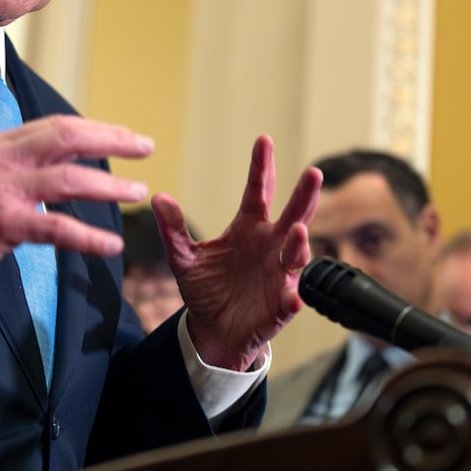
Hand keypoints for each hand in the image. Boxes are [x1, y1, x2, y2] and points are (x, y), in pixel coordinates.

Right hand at [0, 115, 151, 293]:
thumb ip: (19, 163)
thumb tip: (61, 161)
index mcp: (0, 143)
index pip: (57, 126)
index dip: (97, 129)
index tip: (127, 136)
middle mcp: (2, 159)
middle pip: (67, 138)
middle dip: (112, 140)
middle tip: (145, 148)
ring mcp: (3, 190)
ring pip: (68, 179)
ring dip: (109, 185)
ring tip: (137, 190)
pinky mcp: (3, 224)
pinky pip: (57, 228)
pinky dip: (88, 236)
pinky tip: (110, 245)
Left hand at [156, 136, 321, 370]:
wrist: (212, 330)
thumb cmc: (205, 289)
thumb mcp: (183, 258)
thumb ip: (173, 229)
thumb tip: (158, 198)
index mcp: (247, 228)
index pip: (258, 191)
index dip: (262, 167)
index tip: (264, 140)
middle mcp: (269, 245)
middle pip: (291, 214)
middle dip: (303, 195)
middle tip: (313, 173)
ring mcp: (279, 274)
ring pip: (296, 253)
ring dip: (299, 243)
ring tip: (296, 231)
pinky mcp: (282, 304)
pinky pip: (291, 299)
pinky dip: (293, 297)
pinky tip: (292, 297)